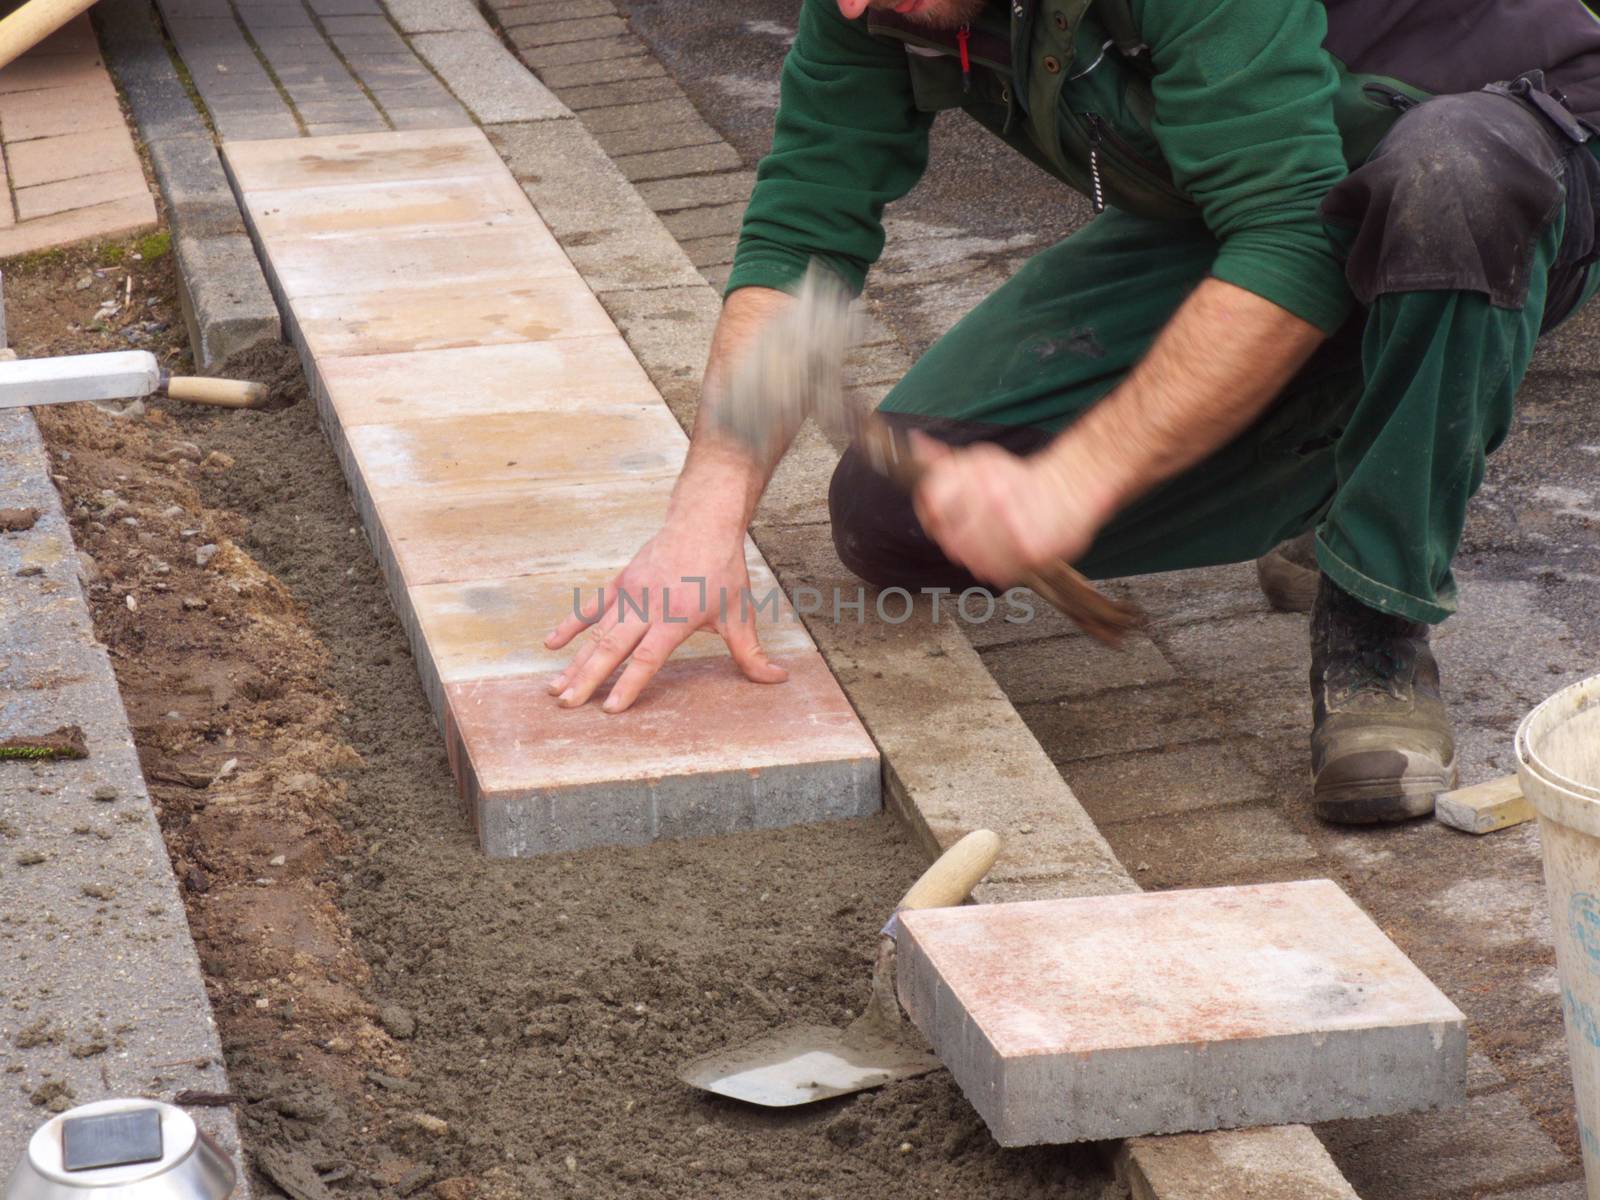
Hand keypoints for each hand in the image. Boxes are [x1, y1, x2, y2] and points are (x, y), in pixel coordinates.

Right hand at [543, 520, 787, 713]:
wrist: (702, 521)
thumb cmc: (722, 570)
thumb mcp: (740, 612)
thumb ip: (752, 653)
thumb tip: (777, 680)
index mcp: (675, 617)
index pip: (648, 657)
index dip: (630, 684)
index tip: (612, 709)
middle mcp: (647, 606)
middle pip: (612, 648)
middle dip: (589, 679)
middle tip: (568, 706)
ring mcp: (629, 593)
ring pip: (597, 632)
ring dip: (575, 661)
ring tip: (555, 688)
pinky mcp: (620, 582)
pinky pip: (591, 607)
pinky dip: (570, 626)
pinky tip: (551, 645)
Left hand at [908, 431, 1104, 585]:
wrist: (1073, 487)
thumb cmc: (1022, 479)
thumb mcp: (982, 461)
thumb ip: (945, 460)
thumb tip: (915, 442)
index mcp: (978, 475)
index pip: (933, 499)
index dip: (931, 512)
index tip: (940, 517)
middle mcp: (993, 499)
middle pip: (949, 537)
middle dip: (957, 537)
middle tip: (975, 531)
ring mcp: (1011, 527)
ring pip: (971, 558)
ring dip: (978, 554)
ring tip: (995, 541)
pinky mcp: (1030, 551)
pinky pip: (996, 572)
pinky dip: (998, 567)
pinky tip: (1008, 552)